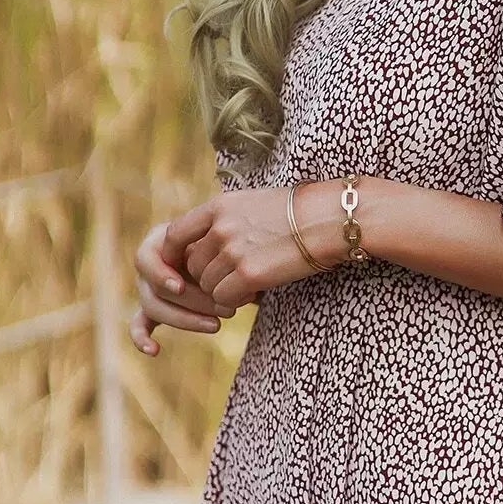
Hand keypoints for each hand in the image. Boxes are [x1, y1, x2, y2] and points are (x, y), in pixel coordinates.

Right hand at [128, 217, 226, 356]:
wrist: (229, 254)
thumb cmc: (228, 243)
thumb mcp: (224, 240)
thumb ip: (219, 251)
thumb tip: (234, 277)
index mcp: (160, 242)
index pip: (146, 260)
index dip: (160, 275)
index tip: (179, 288)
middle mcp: (150, 266)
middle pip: (155, 289)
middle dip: (191, 302)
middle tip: (227, 311)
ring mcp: (148, 289)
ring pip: (153, 309)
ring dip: (185, 320)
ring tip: (217, 325)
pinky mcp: (151, 310)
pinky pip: (139, 325)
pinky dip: (142, 338)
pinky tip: (154, 350)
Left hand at [170, 180, 346, 313]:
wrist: (328, 219)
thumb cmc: (299, 211)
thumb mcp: (254, 203)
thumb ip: (226, 220)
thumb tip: (208, 243)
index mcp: (219, 207)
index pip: (176, 234)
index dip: (174, 255)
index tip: (182, 267)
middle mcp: (220, 228)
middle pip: (193, 265)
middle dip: (209, 276)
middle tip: (234, 278)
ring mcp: (233, 251)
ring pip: (208, 284)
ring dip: (224, 289)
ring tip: (250, 282)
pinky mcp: (249, 274)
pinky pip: (224, 298)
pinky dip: (236, 300)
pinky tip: (255, 291)